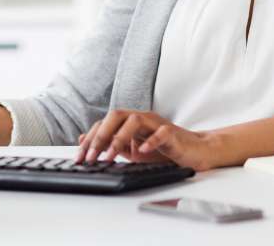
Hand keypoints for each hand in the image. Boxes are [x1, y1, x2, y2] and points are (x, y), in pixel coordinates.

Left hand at [74, 109, 216, 170]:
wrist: (193, 152)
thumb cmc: (162, 151)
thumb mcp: (130, 150)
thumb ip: (109, 143)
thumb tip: (83, 140)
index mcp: (129, 122)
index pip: (105, 123)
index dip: (90, 138)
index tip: (80, 157)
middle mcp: (142, 118)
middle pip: (116, 115)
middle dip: (100, 136)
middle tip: (90, 156)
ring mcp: (157, 124)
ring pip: (135, 121)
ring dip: (119, 138)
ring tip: (110, 156)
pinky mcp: (172, 134)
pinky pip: (161, 133)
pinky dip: (150, 141)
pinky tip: (141, 152)